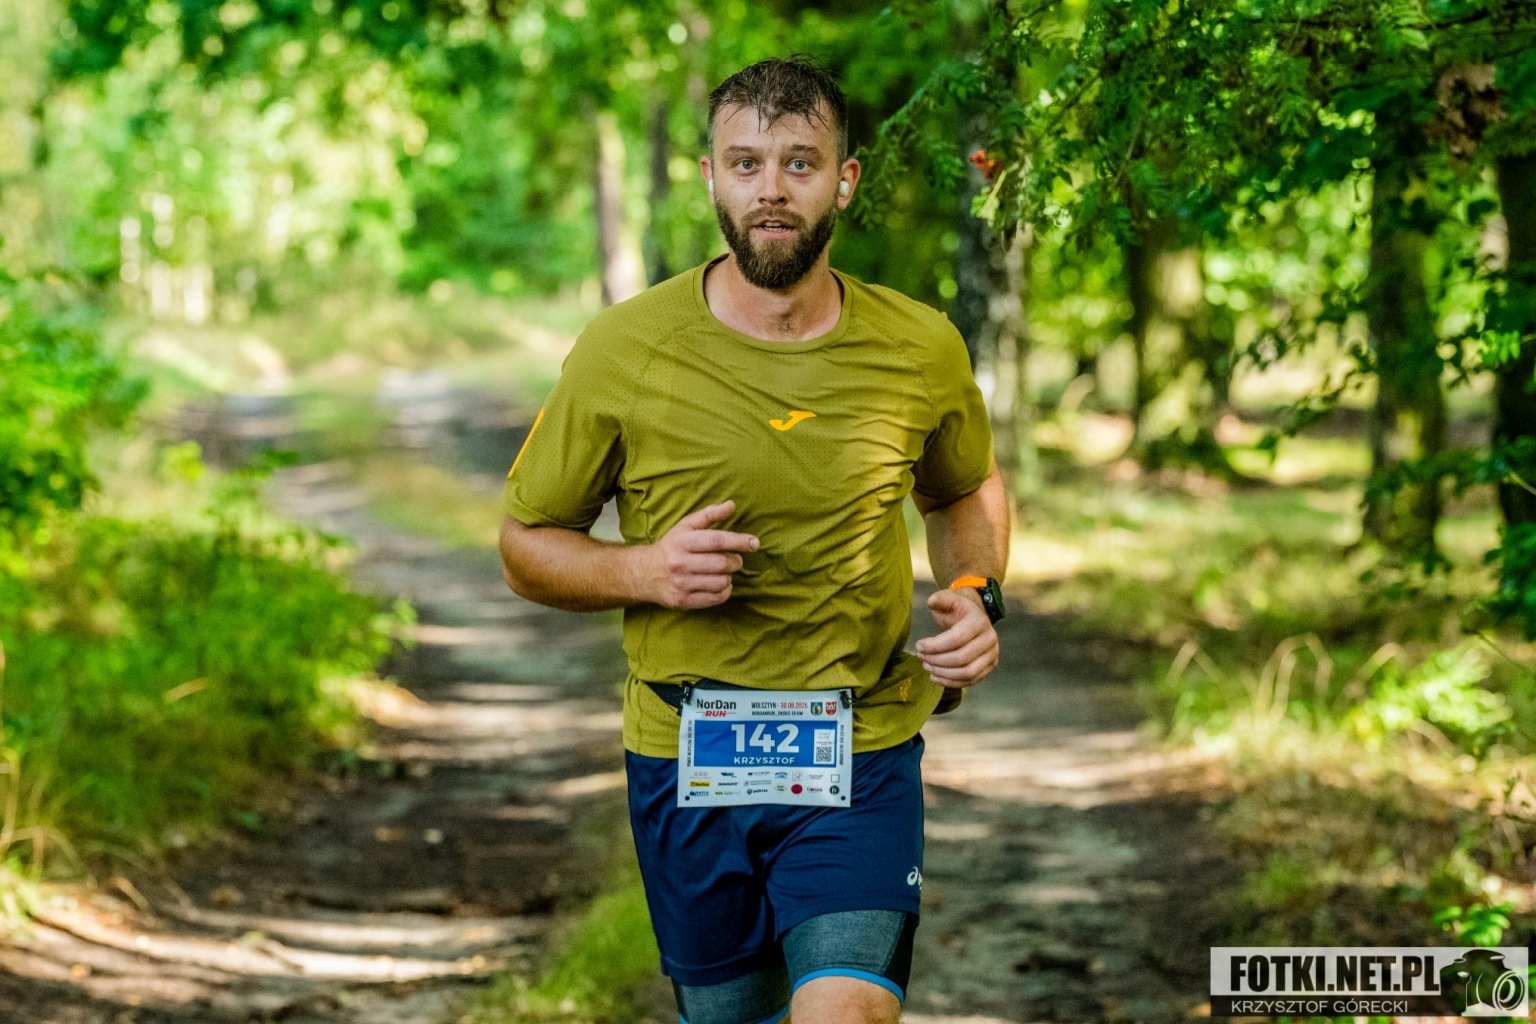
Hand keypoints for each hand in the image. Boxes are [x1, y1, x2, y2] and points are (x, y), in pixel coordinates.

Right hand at [641, 500, 758, 609]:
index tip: (754, 543)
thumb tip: (731, 505)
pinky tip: (720, 584)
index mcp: (681, 542)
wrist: (644, 573)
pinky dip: (725, 591)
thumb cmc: (671, 547)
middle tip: (735, 559)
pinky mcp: (683, 601)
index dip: (739, 541)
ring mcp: (681, 584)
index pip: (716, 540)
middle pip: (722, 563)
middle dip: (736, 561)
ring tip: (723, 572)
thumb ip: (709, 515)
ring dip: (729, 577)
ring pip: (722, 582)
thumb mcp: (685, 527)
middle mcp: (679, 563)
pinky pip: (716, 598)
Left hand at [916, 587, 997, 687]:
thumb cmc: (958, 611)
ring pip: (967, 673)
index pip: (956, 639)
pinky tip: (935, 676)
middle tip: (921, 657)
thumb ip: (940, 599)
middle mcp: (990, 639)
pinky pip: (971, 681)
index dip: (935, 646)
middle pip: (961, 658)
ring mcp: (992, 655)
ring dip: (943, 673)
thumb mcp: (949, 600)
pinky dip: (951, 682)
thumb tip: (931, 601)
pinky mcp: (989, 667)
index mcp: (980, 622)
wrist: (974, 617)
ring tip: (926, 667)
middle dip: (937, 660)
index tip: (919, 646)